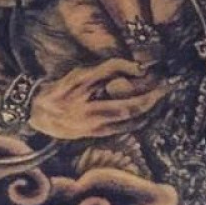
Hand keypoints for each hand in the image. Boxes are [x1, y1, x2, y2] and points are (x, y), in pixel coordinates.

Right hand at [29, 59, 168, 138]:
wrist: (38, 112)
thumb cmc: (60, 89)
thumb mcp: (82, 74)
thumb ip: (110, 69)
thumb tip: (138, 69)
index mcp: (93, 109)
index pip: (130, 104)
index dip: (149, 95)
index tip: (163, 84)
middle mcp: (97, 124)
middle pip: (134, 115)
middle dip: (153, 102)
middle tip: (167, 90)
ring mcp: (97, 132)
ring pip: (132, 124)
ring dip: (149, 111)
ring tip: (160, 98)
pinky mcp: (96, 135)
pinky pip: (124, 129)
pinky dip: (137, 119)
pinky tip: (144, 111)